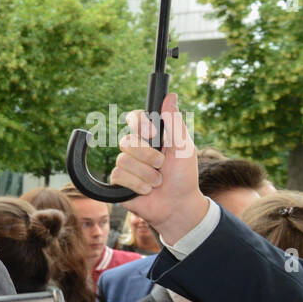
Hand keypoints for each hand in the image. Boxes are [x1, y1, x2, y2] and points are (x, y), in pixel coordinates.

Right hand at [110, 93, 208, 244]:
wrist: (177, 205)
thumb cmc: (184, 176)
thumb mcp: (184, 147)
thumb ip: (175, 122)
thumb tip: (171, 96)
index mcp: (152, 136)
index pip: (134, 118)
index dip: (138, 123)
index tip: (150, 133)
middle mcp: (137, 148)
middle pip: (126, 141)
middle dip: (147, 156)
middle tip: (161, 165)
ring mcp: (127, 165)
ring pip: (122, 160)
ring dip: (145, 174)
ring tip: (156, 182)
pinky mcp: (119, 181)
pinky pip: (118, 175)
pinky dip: (136, 184)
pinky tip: (146, 190)